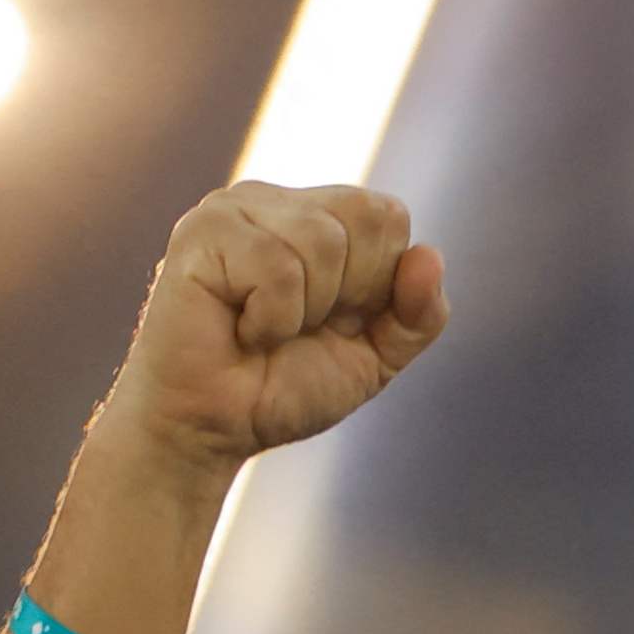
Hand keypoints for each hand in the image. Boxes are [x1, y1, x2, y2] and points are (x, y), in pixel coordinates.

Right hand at [97, 183, 447, 482]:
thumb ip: (417, 315)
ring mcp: (235, 208)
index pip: (388, 217)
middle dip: (346, 295)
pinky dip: (271, 320)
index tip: (329, 323)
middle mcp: (276, 200)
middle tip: (293, 328)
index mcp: (316, 217)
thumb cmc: (278, 390)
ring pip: (323, 241)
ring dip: (303, 312)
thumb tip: (429, 255)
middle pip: (366, 217)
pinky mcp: (204, 233)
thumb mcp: (373, 359)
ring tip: (260, 330)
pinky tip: (237, 330)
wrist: (209, 433)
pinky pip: (278, 267)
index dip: (376, 285)